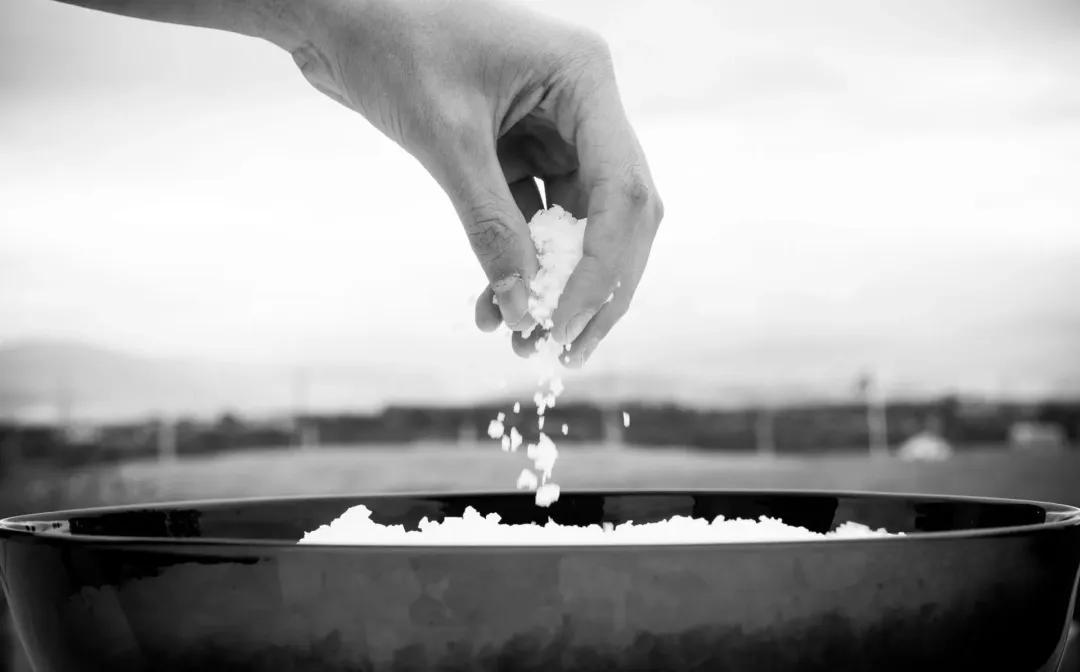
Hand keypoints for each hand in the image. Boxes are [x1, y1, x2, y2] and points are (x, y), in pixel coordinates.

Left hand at [287, 0, 663, 366]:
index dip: (603, 268)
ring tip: (522, 341)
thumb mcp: (446, 139)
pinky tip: (494, 306)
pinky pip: (534, 220)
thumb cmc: (393, 46)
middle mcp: (581, 106)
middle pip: (616, 215)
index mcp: (584, 81)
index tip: (567, 324)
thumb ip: (490, 224)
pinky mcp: (521, 150)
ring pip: (576, 226)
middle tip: (566, 349)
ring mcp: (555, 129)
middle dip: (592, 286)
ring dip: (552, 285)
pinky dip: (519, 264)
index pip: (623, 191)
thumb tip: (523, 308)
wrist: (341, 18)